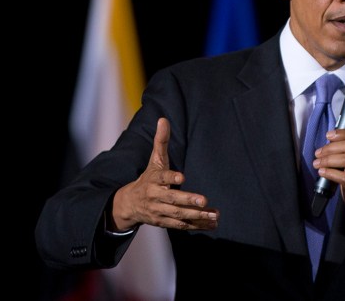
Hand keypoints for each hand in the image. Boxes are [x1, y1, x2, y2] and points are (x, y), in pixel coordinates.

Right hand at [109, 117, 219, 231]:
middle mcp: (155, 196)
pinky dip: (197, 225)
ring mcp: (160, 211)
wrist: (130, 204)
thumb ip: (161, 141)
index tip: (182, 177)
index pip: (162, 178)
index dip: (171, 177)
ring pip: (179, 215)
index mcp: (153, 180)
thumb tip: (163, 119)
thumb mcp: (154, 160)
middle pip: (172, 199)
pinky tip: (212, 224)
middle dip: (188, 200)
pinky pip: (182, 225)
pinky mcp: (165, 222)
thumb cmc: (148, 178)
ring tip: (214, 215)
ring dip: (197, 216)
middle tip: (204, 200)